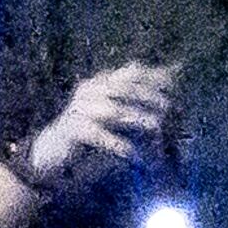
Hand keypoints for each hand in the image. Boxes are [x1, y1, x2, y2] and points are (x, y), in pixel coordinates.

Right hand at [21, 61, 178, 192]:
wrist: (53, 150)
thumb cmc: (89, 131)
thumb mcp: (112, 113)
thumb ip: (133, 101)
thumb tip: (166, 86)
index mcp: (100, 83)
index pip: (130, 73)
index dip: (153, 76)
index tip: (174, 83)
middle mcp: (89, 91)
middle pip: (125, 89)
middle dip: (149, 98)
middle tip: (169, 109)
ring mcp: (79, 109)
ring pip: (114, 112)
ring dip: (138, 120)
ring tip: (157, 130)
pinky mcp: (72, 129)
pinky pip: (100, 135)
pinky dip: (119, 144)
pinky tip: (134, 154)